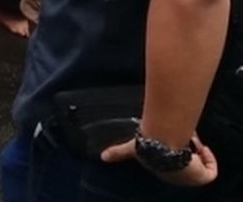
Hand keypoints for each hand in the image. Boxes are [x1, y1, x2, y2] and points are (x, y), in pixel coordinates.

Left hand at [102, 135, 218, 186]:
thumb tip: (103, 157)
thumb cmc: (147, 146)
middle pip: (183, 158)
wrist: (161, 147)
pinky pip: (211, 171)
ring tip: (189, 139)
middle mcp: (174, 174)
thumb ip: (118, 152)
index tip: (175, 140)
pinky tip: (200, 148)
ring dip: (195, 149)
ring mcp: (187, 177)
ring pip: (197, 162)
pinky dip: (209, 159)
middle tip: (183, 134)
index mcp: (159, 168)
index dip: (172, 150)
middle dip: (184, 144)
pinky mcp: (201, 178)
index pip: (168, 161)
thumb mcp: (131, 148)